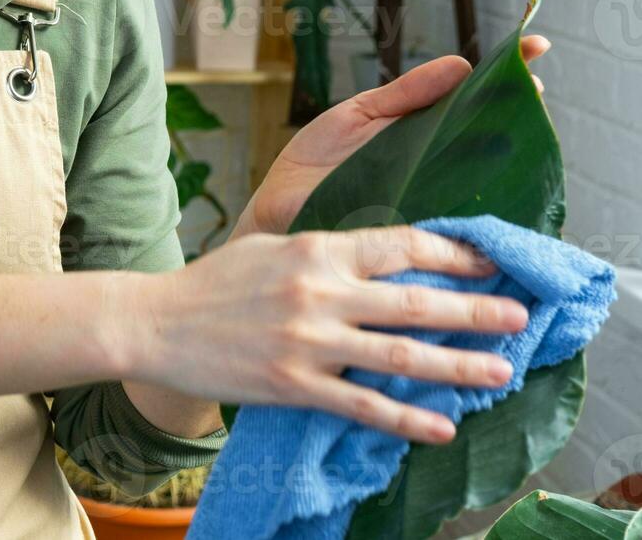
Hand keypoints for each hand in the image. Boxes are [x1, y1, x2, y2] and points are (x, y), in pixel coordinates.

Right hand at [128, 225, 529, 442]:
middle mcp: (319, 292)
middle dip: (476, 310)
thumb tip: (380, 255)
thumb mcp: (271, 247)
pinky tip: (440, 427)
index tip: (486, 262)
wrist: (154, 322)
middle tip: (519, 316)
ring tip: (500, 370)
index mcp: (315, 250)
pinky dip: (407, 420)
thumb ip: (324, 252)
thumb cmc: (212, 282)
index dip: (453, 253)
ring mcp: (308, 342)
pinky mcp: (293, 385)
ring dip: (459, 365)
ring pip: (401, 356)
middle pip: (416, 302)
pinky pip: (363, 406)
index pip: (402, 246)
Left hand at [237, 35, 551, 237]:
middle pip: (492, 134)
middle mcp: (436, 163)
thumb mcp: (357, 115)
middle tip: (533, 88)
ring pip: (486, 176)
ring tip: (525, 123)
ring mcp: (431, 195)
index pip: (474, 96)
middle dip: (518, 109)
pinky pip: (458, 218)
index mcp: (422, 128)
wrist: (276, 208)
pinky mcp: (418, 228)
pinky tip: (500, 190)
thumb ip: (405, 93)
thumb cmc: (314, 161)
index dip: (507, 73)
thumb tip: (461, 64)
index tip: (537, 46)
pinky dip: (481, 207)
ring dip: (510, 154)